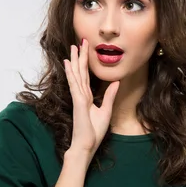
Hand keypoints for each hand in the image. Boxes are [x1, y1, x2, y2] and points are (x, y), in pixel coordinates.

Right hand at [64, 38, 119, 154]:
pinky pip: (74, 84)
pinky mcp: (78, 101)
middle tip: (79, 41)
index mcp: (87, 97)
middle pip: (80, 71)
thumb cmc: (94, 132)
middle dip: (80, 56)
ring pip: (77, 74)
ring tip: (73, 46)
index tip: (85, 49)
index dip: (86, 62)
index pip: (86, 76)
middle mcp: (81, 94)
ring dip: (75, 60)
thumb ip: (109, 95)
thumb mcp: (106, 110)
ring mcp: (78, 97)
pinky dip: (71, 73)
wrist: (87, 145)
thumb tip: (116, 82)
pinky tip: (69, 63)